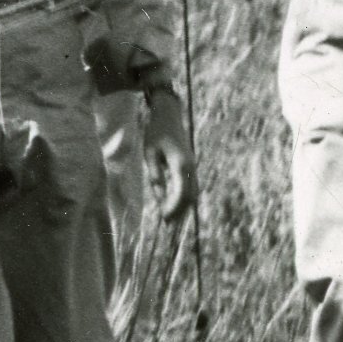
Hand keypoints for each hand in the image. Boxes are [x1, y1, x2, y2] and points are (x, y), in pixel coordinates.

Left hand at [143, 94, 194, 223]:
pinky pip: (190, 186)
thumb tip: (159, 196)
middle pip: (190, 196)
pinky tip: (175, 206)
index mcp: (180, 164)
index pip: (181, 193)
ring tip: (172, 220)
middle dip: (180, 212)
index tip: (164, 219)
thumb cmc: (155, 132)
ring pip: (193, 192)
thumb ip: (155, 175)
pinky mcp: (190, 165)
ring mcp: (192, 166)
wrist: (168, 115)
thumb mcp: (149, 153)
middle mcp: (190, 167)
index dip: (173, 208)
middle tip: (168, 226)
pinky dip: (184, 198)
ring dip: (184, 207)